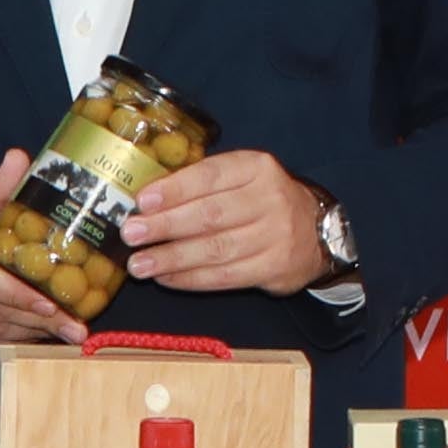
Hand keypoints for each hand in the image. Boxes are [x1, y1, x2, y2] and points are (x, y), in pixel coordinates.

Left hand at [121, 145, 345, 297]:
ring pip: (215, 250)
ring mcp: (276, 236)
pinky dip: (191, 279)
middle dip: (165, 226)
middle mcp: (270, 199)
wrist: (316, 231)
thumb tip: (145, 201)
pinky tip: (166, 278)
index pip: (210, 176)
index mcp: (256, 167)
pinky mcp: (275, 268)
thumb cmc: (261, 200)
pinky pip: (225, 276)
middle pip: (210, 215)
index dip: (174, 189)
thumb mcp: (241, 177)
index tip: (142, 201)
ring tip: (140, 264)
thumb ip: (201, 183)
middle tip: (132, 235)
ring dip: (172, 259)